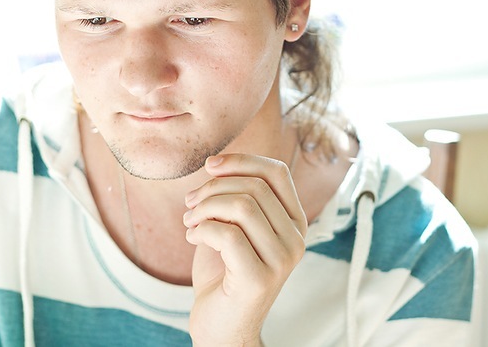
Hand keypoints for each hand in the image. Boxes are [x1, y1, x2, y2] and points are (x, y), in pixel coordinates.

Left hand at [183, 153, 306, 345]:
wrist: (221, 326)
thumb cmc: (225, 273)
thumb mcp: (235, 226)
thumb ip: (237, 196)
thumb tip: (218, 163)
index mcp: (294, 221)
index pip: (277, 172)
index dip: (241, 161)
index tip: (210, 166)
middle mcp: (296, 240)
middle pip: (254, 187)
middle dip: (212, 188)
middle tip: (190, 204)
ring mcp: (282, 261)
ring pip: (242, 207)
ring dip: (204, 208)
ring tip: (190, 221)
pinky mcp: (259, 279)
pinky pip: (227, 235)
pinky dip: (201, 230)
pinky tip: (193, 237)